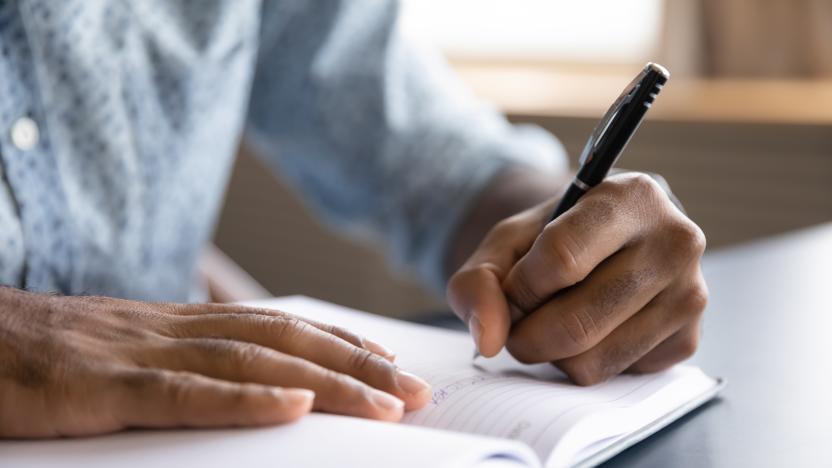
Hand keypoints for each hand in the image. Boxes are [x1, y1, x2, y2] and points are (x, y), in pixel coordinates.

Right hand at [0, 288, 430, 437]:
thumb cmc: (33, 356)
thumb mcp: (115, 357)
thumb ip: (173, 368)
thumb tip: (232, 389)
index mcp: (174, 325)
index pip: (276, 327)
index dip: (339, 344)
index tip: (389, 363)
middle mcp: (169, 329)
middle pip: (283, 340)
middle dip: (356, 364)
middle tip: (416, 390)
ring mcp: (136, 353)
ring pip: (251, 361)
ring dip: (326, 381)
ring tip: (385, 402)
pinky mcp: (99, 387)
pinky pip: (183, 392)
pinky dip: (245, 399)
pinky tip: (294, 405)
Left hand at [448, 173, 706, 384]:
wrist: (608, 243)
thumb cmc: (555, 237)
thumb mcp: (507, 241)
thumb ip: (479, 280)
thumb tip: (489, 340)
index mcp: (632, 197)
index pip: (560, 260)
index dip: (520, 288)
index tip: (513, 289)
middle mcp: (675, 242)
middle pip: (575, 324)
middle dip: (526, 335)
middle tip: (518, 322)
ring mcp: (690, 295)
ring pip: (592, 361)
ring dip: (552, 354)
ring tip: (553, 320)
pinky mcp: (689, 340)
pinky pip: (614, 376)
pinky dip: (585, 363)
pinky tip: (591, 329)